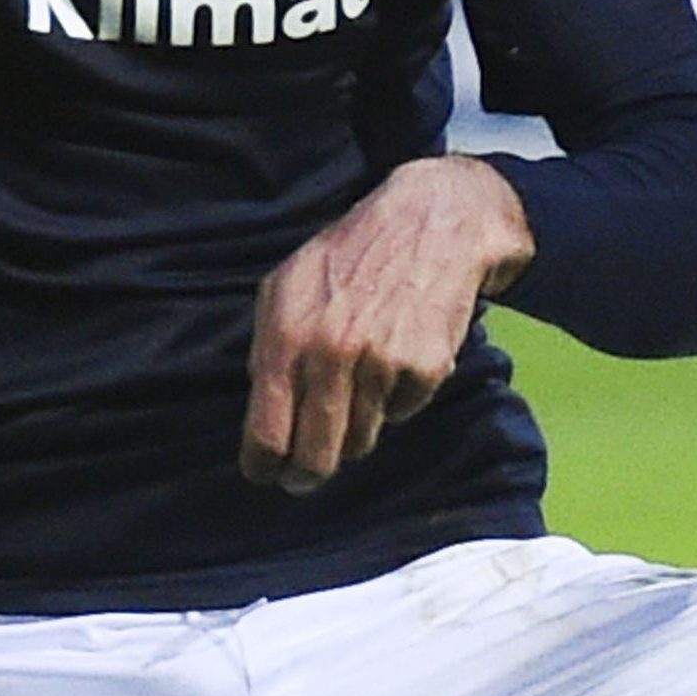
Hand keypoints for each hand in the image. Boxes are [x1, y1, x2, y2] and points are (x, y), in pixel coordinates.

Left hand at [242, 156, 534, 496]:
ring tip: (358, 388)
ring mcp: (382, 364)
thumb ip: (268, 349)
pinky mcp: (427, 368)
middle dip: (307, 472)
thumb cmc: (350, 255)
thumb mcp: (286, 286)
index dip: (264, 467)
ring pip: (360, 442)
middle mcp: (332, 355)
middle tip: (308, 472)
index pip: (267, 435)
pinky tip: (397, 358)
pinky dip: (397, 398)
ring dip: (355, 429)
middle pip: (314, 458)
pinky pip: (403, 413)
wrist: (432, 222)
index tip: (268, 473)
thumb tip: (264, 412)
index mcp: (287, 337)